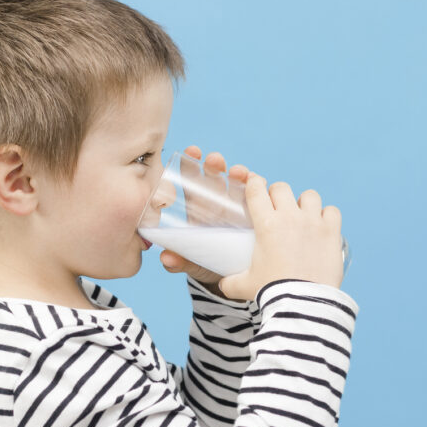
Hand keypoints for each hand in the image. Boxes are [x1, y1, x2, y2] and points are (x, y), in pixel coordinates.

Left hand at [159, 145, 251, 299]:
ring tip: (239, 173)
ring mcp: (239, 206)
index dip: (191, 165)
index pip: (192, 181)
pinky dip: (260, 189)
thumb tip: (166, 258)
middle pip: (216, 177)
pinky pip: (260, 197)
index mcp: (199, 207)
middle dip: (216, 165)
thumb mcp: (192, 262)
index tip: (192, 151)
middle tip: (215, 160)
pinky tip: (260, 185)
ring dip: (239, 175)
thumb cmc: (205, 262)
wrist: (230, 276)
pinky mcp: (257, 213)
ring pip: (239, 184)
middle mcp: (219, 201)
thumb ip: (179, 261)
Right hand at [216, 172, 344, 301]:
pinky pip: (332, 211)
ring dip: (304, 203)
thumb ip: (230, 282)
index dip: (254, 185)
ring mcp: (313, 223)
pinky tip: (322, 227)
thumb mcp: (244, 285)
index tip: (255, 190)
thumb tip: (221, 284)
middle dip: (277, 195)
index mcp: (266, 224)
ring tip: (302, 217)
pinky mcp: (332, 232)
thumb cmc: (272, 292)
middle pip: (281, 188)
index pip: (256, 189)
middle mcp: (290, 217)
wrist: (302, 303)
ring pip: (309, 195)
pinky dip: (327, 216)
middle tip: (277, 209)